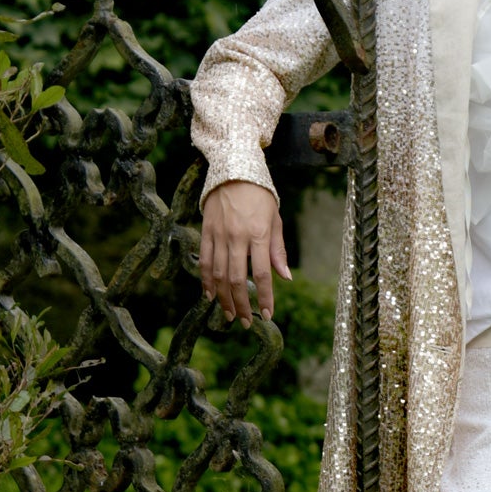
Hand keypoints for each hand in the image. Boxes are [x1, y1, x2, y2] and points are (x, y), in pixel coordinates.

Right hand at [198, 181, 290, 326]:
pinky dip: (206, 281)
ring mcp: (219, 234)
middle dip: (242, 304)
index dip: (265, 297)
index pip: (263, 273)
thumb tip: (285, 278)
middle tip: (247, 322)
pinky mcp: (206, 231)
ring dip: (224, 298)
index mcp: (259, 233)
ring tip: (229, 315)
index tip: (267, 314)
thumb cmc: (260, 195)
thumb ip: (278, 250)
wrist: (233, 169)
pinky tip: (210, 296)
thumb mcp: (275, 219)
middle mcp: (237, 236)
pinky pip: (205, 261)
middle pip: (238, 279)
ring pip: (219, 274)